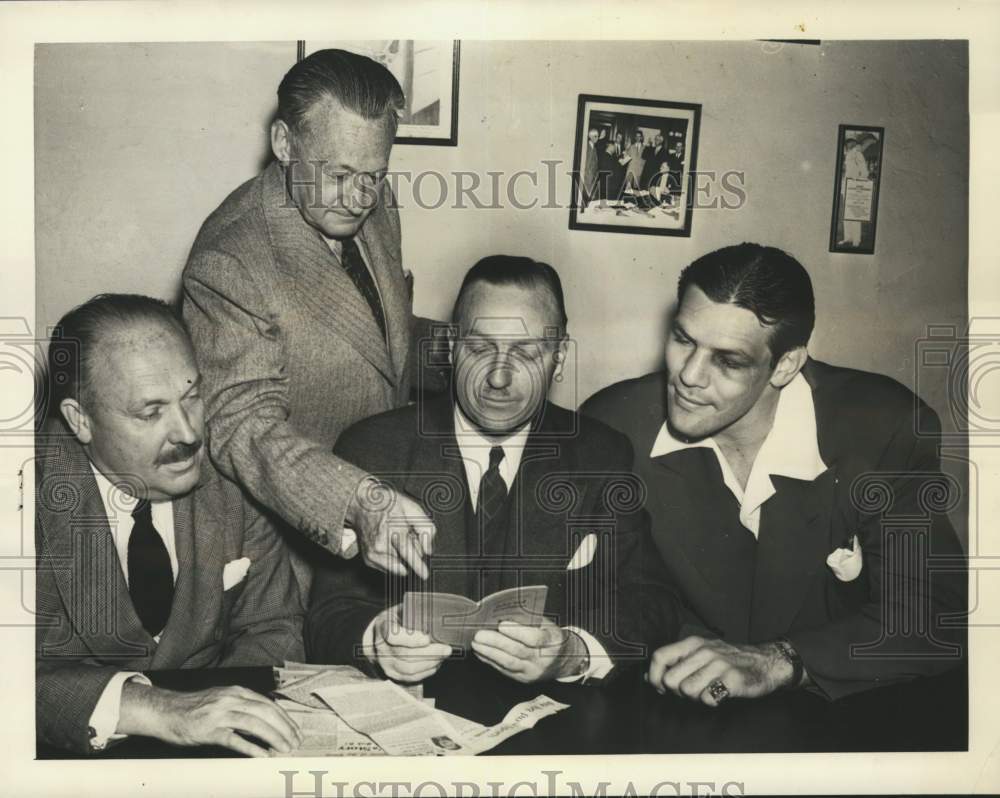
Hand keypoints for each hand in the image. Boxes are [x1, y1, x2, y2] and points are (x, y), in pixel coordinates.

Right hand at [118, 683, 302, 756]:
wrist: (164, 710)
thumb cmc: (194, 708)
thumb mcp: (222, 699)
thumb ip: (242, 706)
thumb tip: (265, 720)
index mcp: (237, 691)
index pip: (269, 704)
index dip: (285, 718)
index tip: (295, 731)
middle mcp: (231, 699)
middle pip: (266, 713)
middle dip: (284, 729)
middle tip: (295, 743)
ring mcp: (220, 714)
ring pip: (255, 724)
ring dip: (273, 737)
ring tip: (284, 749)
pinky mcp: (209, 730)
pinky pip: (234, 739)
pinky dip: (251, 747)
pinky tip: (262, 755)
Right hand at [347, 477, 435, 578]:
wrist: (361, 505)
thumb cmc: (385, 504)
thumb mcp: (411, 507)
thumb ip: (425, 527)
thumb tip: (428, 549)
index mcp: (392, 529)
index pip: (407, 551)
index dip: (418, 565)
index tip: (424, 574)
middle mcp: (380, 544)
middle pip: (406, 558)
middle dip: (412, 550)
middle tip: (407, 534)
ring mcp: (373, 553)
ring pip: (399, 565)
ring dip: (402, 555)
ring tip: (396, 538)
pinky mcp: (369, 559)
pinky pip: (389, 567)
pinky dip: (393, 559)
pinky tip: (390, 544)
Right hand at [372, 606, 451, 682]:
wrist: (380, 636)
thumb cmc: (397, 620)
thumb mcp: (402, 610)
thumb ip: (416, 612)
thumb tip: (439, 614)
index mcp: (383, 627)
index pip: (392, 636)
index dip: (411, 640)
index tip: (427, 638)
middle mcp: (381, 648)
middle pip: (405, 655)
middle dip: (430, 653)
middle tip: (446, 649)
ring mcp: (386, 664)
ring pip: (409, 669)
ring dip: (431, 663)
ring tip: (444, 655)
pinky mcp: (394, 675)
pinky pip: (412, 677)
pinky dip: (427, 671)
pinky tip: (437, 663)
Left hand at [471, 619, 586, 682]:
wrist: (563, 660)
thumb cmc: (551, 637)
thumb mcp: (546, 625)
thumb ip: (528, 620)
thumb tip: (503, 615)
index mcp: (552, 642)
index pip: (534, 638)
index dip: (517, 632)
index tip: (501, 624)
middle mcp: (543, 659)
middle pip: (517, 651)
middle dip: (496, 642)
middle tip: (479, 634)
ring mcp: (533, 671)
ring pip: (508, 663)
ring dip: (489, 653)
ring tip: (476, 643)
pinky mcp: (524, 679)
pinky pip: (505, 670)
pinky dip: (490, 661)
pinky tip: (481, 653)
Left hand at [646, 636, 794, 706]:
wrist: (766, 662)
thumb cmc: (729, 660)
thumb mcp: (701, 653)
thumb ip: (676, 662)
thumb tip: (649, 677)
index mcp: (692, 643)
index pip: (660, 656)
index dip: (655, 676)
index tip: (660, 688)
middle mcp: (704, 651)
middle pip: (670, 680)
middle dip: (676, 692)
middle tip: (690, 690)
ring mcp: (719, 664)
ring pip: (687, 690)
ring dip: (693, 697)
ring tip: (705, 691)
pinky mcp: (732, 680)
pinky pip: (707, 699)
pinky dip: (710, 701)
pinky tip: (719, 694)